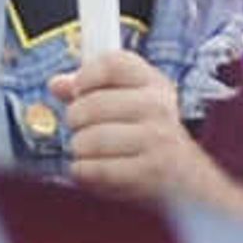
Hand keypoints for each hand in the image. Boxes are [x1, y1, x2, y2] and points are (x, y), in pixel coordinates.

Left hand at [52, 49, 210, 203]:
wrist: (185, 180)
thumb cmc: (146, 138)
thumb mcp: (125, 106)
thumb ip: (89, 92)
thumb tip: (56, 84)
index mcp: (152, 83)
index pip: (113, 63)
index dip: (85, 76)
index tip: (78, 91)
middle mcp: (158, 106)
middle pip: (91, 103)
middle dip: (75, 120)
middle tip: (83, 130)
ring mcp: (157, 139)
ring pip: (89, 139)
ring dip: (80, 149)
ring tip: (91, 153)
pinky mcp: (149, 171)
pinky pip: (93, 169)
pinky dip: (83, 172)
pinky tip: (94, 170)